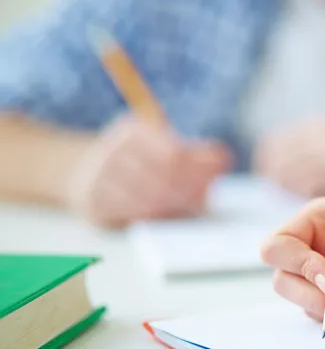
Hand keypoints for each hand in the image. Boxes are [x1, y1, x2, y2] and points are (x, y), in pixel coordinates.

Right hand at [66, 114, 231, 226]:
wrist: (75, 168)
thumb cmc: (131, 155)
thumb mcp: (157, 141)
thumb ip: (192, 150)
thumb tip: (224, 158)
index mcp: (130, 132)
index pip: (173, 153)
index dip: (200, 165)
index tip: (220, 170)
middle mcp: (110, 153)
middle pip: (164, 177)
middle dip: (192, 189)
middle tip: (209, 197)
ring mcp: (98, 181)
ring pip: (150, 200)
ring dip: (179, 206)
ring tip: (198, 207)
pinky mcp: (93, 207)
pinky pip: (133, 216)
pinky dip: (158, 216)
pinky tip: (174, 213)